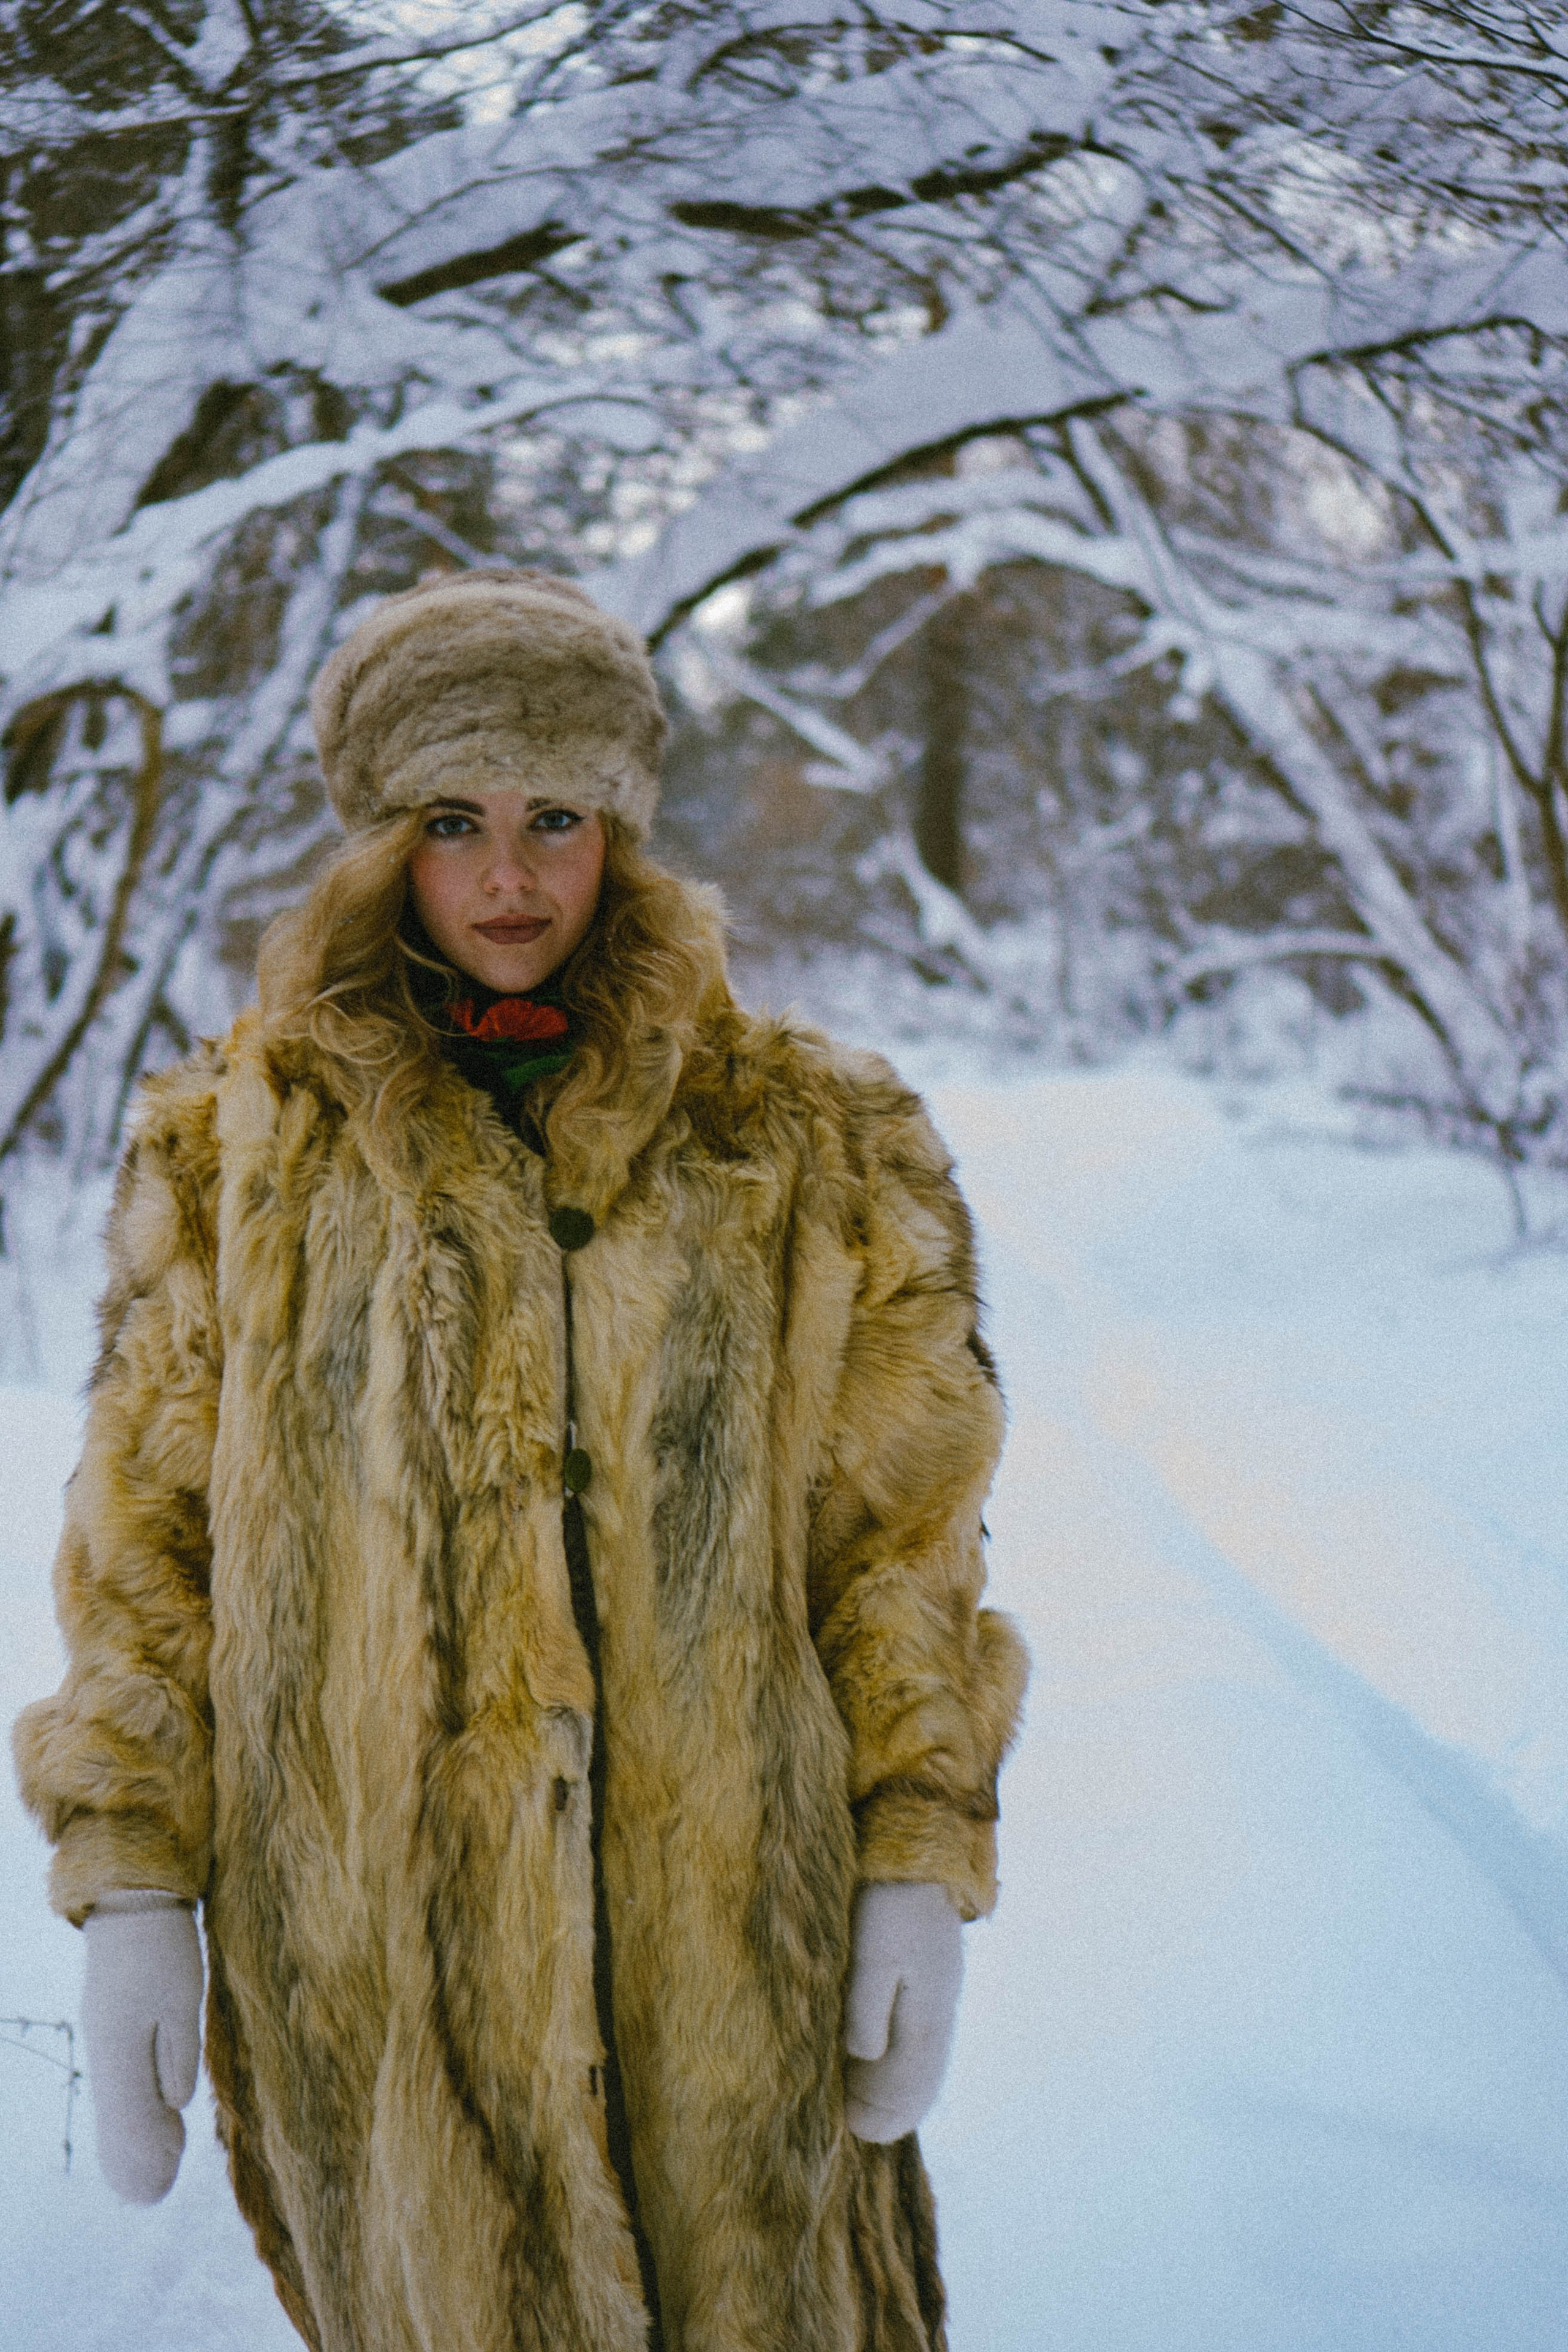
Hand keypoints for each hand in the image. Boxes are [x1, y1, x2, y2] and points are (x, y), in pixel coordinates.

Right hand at [81, 1893, 202, 2202]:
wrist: (131, 1899)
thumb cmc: (163, 1945)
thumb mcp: (183, 1997)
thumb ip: (179, 2052)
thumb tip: (178, 2105)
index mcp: (120, 2048)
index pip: (127, 2119)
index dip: (143, 2156)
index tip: (159, 2187)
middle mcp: (104, 2049)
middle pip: (114, 2118)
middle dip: (134, 2156)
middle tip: (156, 2192)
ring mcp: (103, 2036)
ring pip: (115, 2101)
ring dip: (134, 2135)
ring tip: (158, 2167)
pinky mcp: (110, 2023)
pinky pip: (118, 2079)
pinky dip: (132, 2105)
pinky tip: (151, 2116)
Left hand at [842, 1881, 962, 2143]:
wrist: (913, 1855)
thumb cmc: (888, 1904)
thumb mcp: (872, 1957)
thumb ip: (867, 2010)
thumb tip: (863, 2059)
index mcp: (929, 2014)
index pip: (914, 2085)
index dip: (887, 2116)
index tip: (855, 2132)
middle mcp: (939, 2012)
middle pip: (921, 2080)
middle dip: (889, 2109)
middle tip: (852, 2128)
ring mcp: (937, 1996)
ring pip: (920, 2061)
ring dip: (893, 2089)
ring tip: (859, 2106)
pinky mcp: (926, 1980)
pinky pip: (917, 2038)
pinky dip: (898, 2061)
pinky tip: (874, 2063)